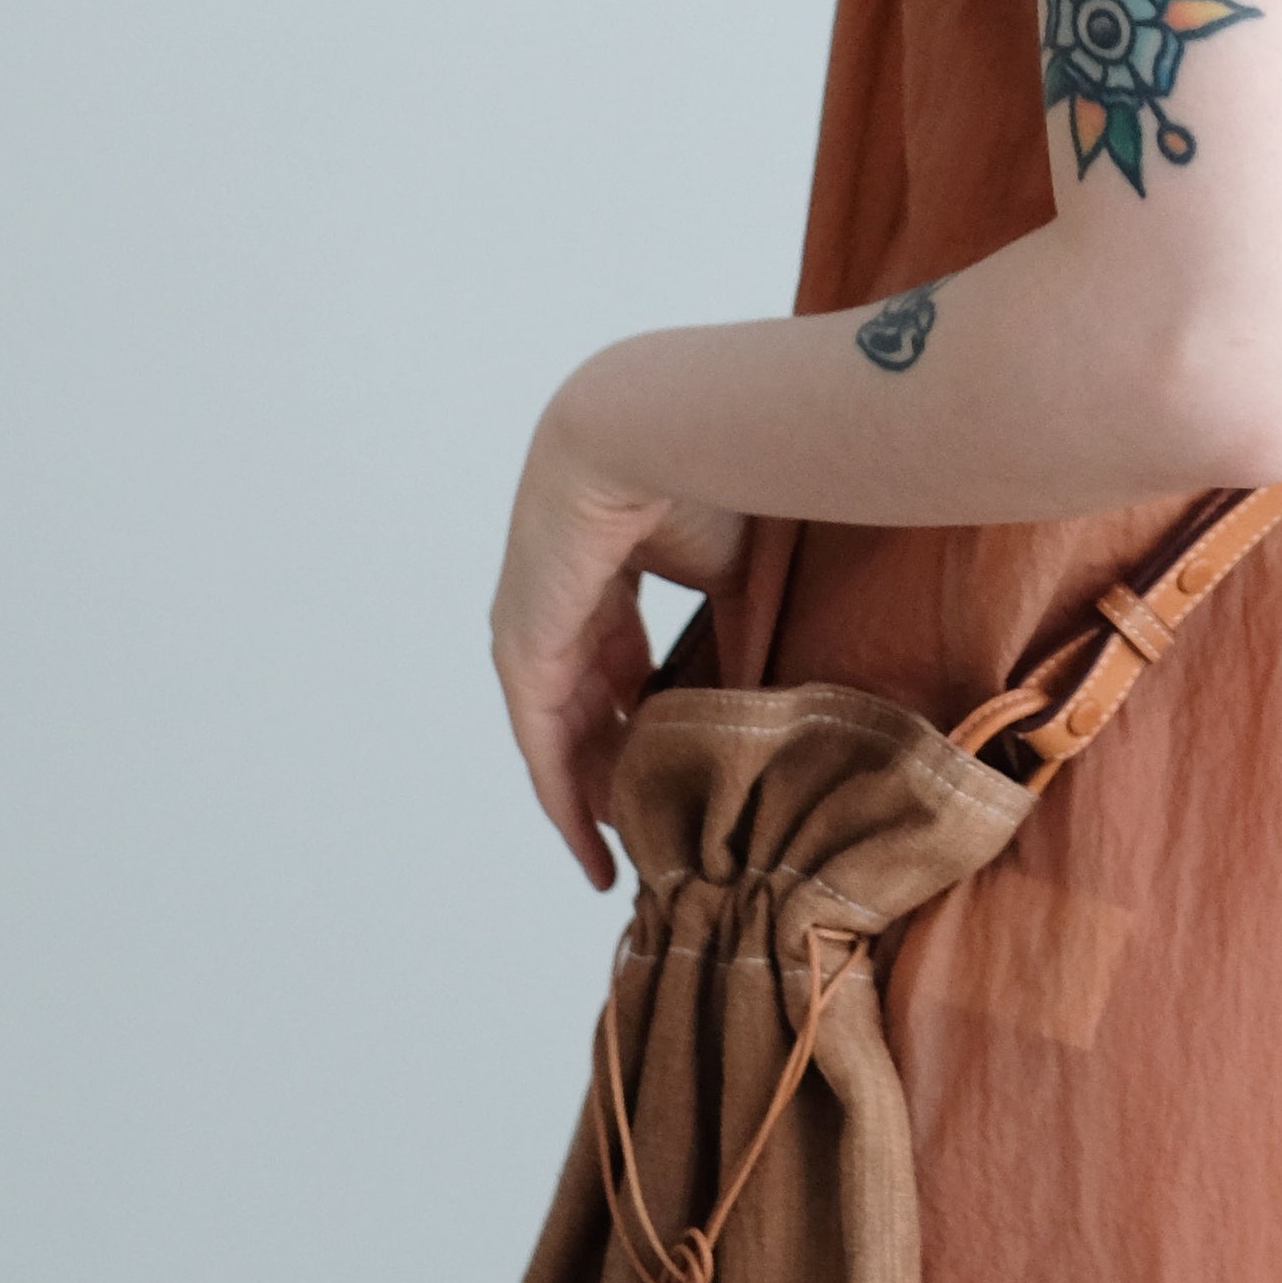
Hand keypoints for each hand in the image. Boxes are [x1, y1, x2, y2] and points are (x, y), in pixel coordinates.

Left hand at [490, 387, 748, 885]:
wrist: (652, 429)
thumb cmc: (703, 478)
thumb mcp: (730, 576)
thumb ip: (734, 638)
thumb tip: (758, 707)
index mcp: (608, 573)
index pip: (619, 663)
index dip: (647, 717)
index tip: (680, 766)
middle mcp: (562, 604)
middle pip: (586, 707)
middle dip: (618, 767)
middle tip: (655, 830)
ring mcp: (534, 629)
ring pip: (562, 735)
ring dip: (593, 794)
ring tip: (632, 852)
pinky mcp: (523, 650)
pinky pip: (542, 743)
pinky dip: (565, 797)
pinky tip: (593, 843)